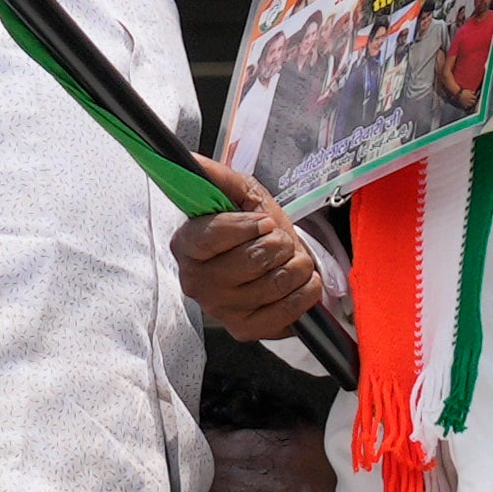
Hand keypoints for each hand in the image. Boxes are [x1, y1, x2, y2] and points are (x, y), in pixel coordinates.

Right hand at [176, 159, 328, 340]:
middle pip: (251, 260)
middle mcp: (196, 281)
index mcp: (187, 245)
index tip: (265, 221)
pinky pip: (288, 311)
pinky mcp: (245, 330)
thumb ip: (216, 177)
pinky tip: (300, 282)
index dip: (247, 226)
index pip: (214, 235)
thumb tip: (192, 160)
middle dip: (280, 243)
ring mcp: (220, 309)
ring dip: (297, 265)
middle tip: (281, 241)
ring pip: (275, 283)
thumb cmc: (252, 228)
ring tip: (293, 259)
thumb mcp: (240, 195)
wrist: (270, 263)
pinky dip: (305, 292)